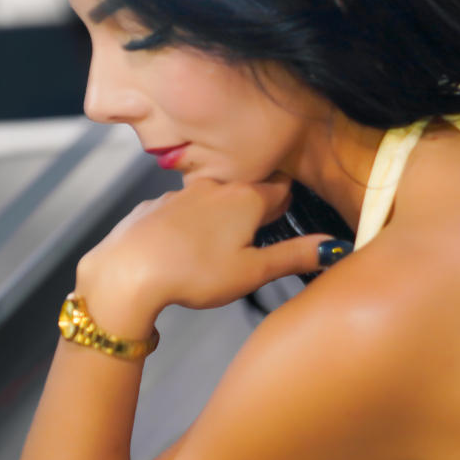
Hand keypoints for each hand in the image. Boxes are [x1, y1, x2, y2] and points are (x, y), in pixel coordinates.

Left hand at [75, 177, 340, 335]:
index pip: (281, 192)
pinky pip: (179, 212)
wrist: (127, 271)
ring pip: (210, 202)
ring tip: (212, 252)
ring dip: (217, 219)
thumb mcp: (253, 271)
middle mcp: (214, 186)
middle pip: (245, 193)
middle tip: (249, 245)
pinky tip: (179, 251)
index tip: (283, 226)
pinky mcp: (152, 207)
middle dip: (252, 214)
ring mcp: (179, 194)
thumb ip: (295, 255)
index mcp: (246, 198)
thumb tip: (332, 246)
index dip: (285, 210)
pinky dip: (185, 227)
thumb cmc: (194, 273)